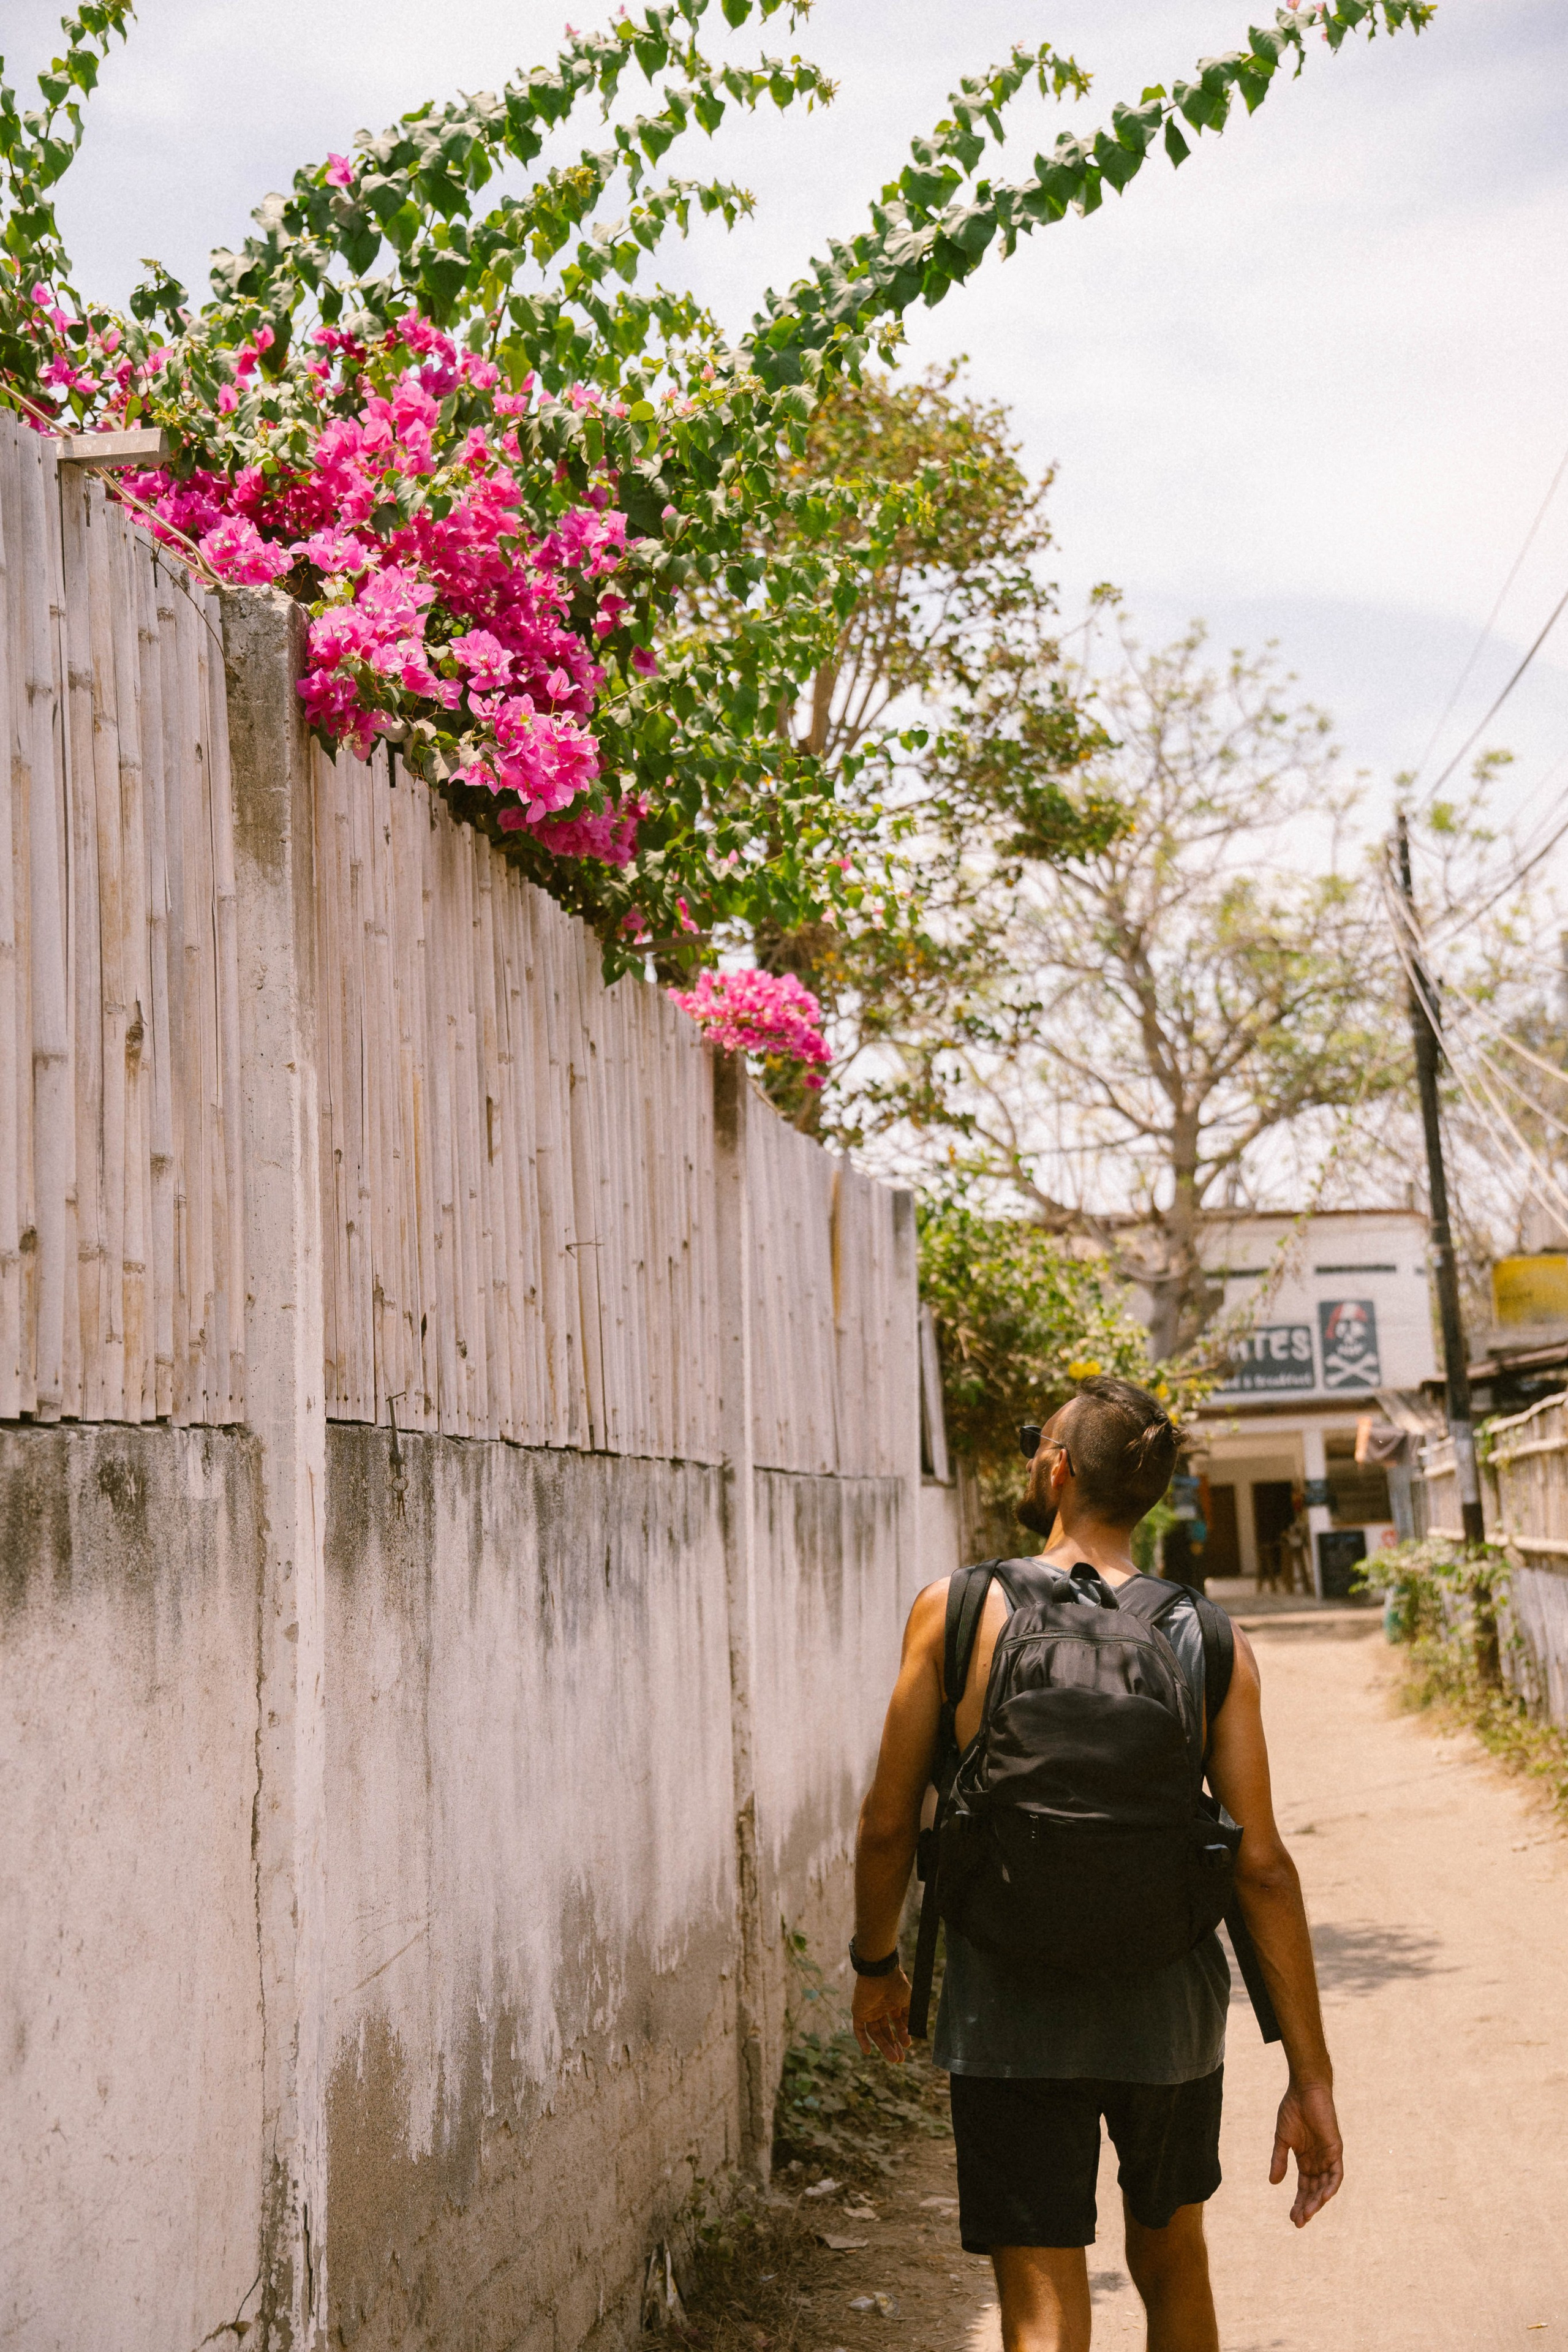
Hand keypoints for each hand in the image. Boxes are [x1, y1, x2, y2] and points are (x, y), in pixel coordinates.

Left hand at [852, 1965, 911, 2063]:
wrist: (879, 1972)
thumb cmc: (896, 1984)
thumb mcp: (908, 2001)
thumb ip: (910, 2015)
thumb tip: (911, 2032)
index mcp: (893, 2003)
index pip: (897, 2023)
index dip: (902, 2035)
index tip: (908, 2044)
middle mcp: (881, 2007)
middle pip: (886, 2031)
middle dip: (893, 2045)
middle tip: (900, 2060)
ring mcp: (869, 2010)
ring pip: (875, 2033)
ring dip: (884, 2046)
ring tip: (894, 2059)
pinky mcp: (858, 2011)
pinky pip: (858, 2028)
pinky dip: (862, 2040)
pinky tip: (868, 2052)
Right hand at [1270, 2077, 1343, 2226]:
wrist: (1304, 2090)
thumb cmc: (1292, 2110)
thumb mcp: (1282, 2139)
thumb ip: (1279, 2160)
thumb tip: (1273, 2183)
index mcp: (1305, 2160)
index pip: (1304, 2188)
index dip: (1299, 2203)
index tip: (1292, 2218)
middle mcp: (1318, 2162)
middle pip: (1314, 2191)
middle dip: (1307, 2207)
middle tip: (1298, 2222)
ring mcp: (1328, 2157)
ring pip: (1325, 2186)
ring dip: (1317, 2201)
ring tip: (1307, 2214)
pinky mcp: (1336, 2150)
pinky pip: (1336, 2174)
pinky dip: (1331, 2186)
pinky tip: (1323, 2197)